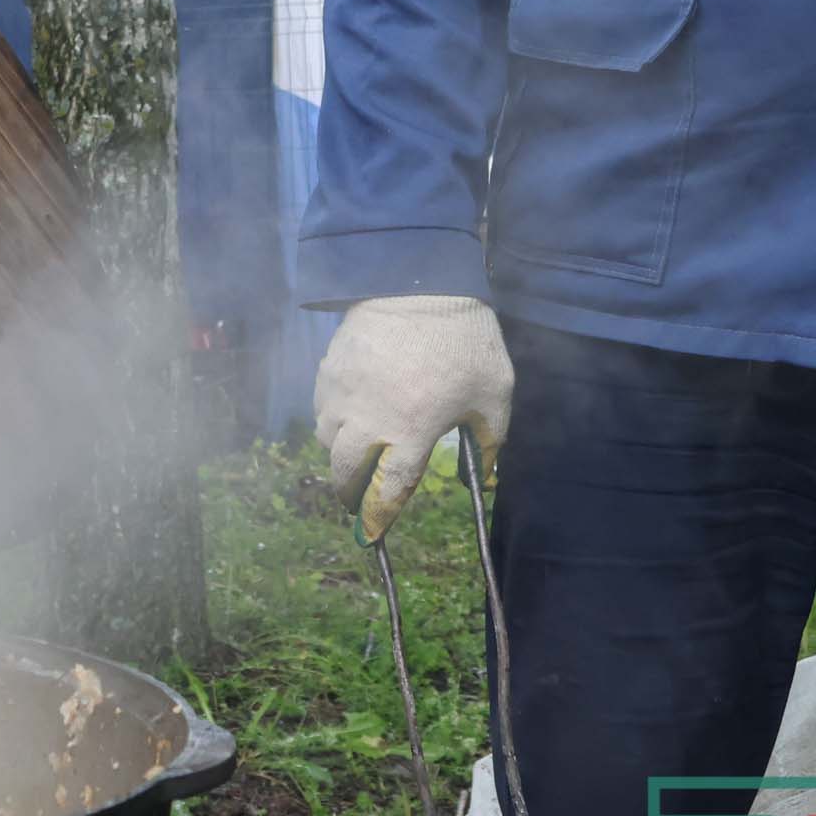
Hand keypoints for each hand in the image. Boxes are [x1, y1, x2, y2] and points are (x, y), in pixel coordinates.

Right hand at [313, 294, 511, 541]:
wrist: (419, 281)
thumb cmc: (465, 340)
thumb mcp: (494, 391)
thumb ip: (491, 437)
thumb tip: (486, 474)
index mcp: (412, 430)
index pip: (389, 488)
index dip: (379, 516)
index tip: (371, 534)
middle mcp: (369, 419)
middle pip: (344, 470)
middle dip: (349, 491)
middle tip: (357, 497)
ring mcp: (343, 392)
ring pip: (326, 439)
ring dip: (339, 453)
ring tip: (355, 450)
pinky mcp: (329, 368)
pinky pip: (320, 407)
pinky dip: (330, 420)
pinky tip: (348, 412)